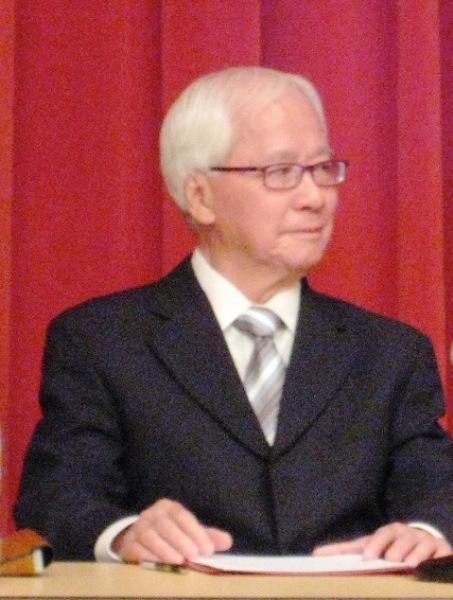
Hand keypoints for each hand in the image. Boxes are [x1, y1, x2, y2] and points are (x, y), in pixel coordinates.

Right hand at [113, 498, 232, 563]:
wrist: (138, 541)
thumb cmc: (170, 536)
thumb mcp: (188, 533)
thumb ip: (207, 536)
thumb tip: (228, 541)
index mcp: (168, 507)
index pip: (183, 516)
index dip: (196, 532)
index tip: (208, 549)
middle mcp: (151, 514)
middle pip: (166, 524)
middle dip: (181, 540)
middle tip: (194, 556)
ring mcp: (138, 528)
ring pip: (150, 535)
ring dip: (165, 549)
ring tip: (179, 561)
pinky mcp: (128, 544)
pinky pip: (136, 548)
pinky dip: (148, 556)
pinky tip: (159, 564)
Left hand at [313, 522, 451, 566]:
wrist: (424, 544)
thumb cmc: (391, 547)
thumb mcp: (370, 547)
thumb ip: (346, 551)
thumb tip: (316, 554)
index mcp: (388, 531)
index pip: (378, 536)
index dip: (372, 545)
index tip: (366, 558)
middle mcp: (405, 533)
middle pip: (396, 538)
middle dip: (390, 549)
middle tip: (386, 560)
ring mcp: (422, 540)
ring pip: (416, 544)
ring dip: (410, 554)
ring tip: (404, 564)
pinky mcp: (440, 549)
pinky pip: (436, 551)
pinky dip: (429, 557)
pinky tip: (423, 565)